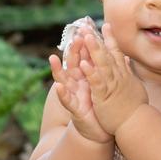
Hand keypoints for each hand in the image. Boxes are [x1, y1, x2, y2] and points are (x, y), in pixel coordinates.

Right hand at [48, 29, 111, 143]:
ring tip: (52, 59)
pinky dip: (62, 94)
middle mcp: (77, 84)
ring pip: (64, 80)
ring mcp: (74, 95)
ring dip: (57, 70)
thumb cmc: (100, 106)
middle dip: (72, 51)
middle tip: (73, 37)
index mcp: (85, 77)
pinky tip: (57, 86)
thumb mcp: (102, 84)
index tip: (85, 29)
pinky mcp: (74, 109)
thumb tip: (109, 50)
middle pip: (73, 64)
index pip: (84, 57)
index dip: (84, 44)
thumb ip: (102, 68)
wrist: (99, 130)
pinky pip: (67, 101)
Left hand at [81, 23, 147, 135]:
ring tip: (85, 37)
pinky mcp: (105, 97)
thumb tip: (126, 60)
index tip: (106, 25)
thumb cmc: (135, 107)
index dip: (110, 39)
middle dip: (96, 39)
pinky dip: (91, 73)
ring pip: (102, 64)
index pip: (116, 53)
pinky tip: (84, 64)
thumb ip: (127, 72)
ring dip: (93, 50)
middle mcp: (118, 77)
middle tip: (87, 26)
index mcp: (123, 75)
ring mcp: (112, 86)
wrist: (137, 124)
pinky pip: (97, 82)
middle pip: (106, 54)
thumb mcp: (133, 86)